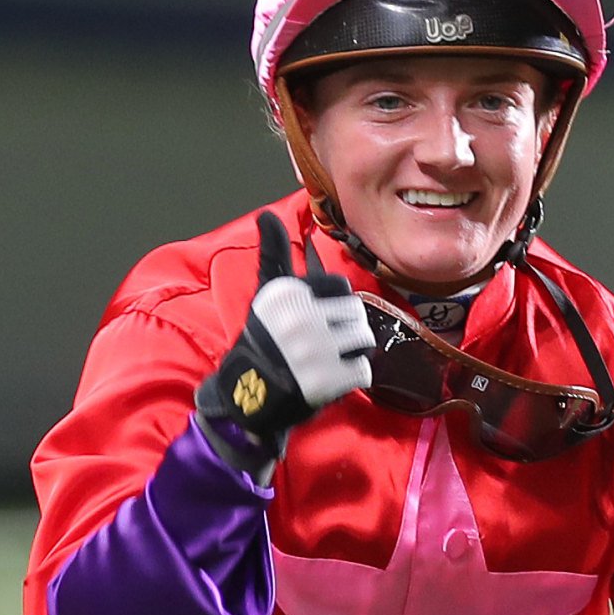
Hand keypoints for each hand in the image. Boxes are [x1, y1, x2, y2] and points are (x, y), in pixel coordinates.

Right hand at [195, 211, 375, 469]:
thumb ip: (273, 254)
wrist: (249, 399)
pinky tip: (331, 380)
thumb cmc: (263, 342)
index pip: (340, 286)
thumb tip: (267, 215)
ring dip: (352, 352)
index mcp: (286, 292)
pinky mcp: (327, 379)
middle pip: (356, 311)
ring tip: (329, 360)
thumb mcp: (265, 296)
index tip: (313, 320)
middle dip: (346, 329)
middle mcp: (299, 317)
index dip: (332, 305)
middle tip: (324, 345)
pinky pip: (364, 370)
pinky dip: (352, 378)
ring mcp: (314, 349)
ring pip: (365, 338)